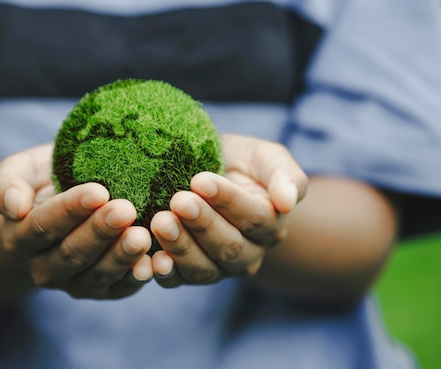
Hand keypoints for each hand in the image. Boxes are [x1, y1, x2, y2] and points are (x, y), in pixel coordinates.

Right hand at [0, 144, 152, 298]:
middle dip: (100, 232)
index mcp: (21, 237)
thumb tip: (14, 206)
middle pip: (72, 253)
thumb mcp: (18, 171)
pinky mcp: (104, 290)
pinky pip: (119, 288)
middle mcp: (44, 267)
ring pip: (97, 274)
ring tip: (142, 236)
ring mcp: (75, 282)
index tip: (97, 191)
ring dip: (121, 256)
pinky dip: (136, 278)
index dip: (70, 210)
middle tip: (125, 210)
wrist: (68, 195)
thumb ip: (4, 186)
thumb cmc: (45, 176)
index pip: (44, 225)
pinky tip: (153, 264)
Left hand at [150, 134, 307, 287]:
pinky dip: (165, 273)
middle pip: (228, 247)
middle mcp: (248, 254)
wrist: (208, 173)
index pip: (253, 217)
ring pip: (204, 268)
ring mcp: (218, 268)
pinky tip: (152, 259)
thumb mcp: (267, 158)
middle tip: (178, 201)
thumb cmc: (240, 162)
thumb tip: (288, 203)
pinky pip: (178, 281)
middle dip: (202, 224)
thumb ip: (287, 177)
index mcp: (270, 226)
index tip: (200, 180)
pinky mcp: (187, 274)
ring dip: (181, 248)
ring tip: (160, 222)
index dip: (227, 200)